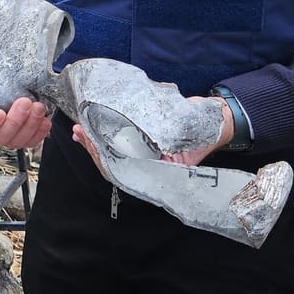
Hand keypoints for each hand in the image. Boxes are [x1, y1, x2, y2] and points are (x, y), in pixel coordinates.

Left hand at [71, 96, 233, 170]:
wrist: (214, 121)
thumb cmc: (201, 135)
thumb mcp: (184, 145)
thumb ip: (163, 152)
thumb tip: (138, 153)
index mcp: (154, 173)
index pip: (121, 170)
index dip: (103, 157)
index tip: (90, 141)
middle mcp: (145, 167)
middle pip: (112, 162)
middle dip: (93, 148)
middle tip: (80, 132)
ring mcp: (142, 155)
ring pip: (111, 154)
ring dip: (93, 142)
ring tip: (78, 129)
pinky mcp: (140, 142)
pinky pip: (116, 143)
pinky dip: (101, 135)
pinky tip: (88, 127)